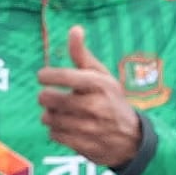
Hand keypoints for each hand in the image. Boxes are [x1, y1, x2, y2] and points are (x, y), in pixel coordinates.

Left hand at [37, 25, 140, 167]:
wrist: (133, 139)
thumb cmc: (111, 100)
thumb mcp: (101, 75)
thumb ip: (82, 55)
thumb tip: (74, 29)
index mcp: (99, 84)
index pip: (65, 76)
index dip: (47, 75)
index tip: (42, 76)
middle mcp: (95, 105)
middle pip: (50, 99)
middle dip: (46, 97)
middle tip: (50, 96)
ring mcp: (89, 128)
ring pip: (49, 118)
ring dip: (50, 115)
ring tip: (60, 112)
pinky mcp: (84, 146)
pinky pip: (54, 135)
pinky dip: (55, 130)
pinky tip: (65, 126)